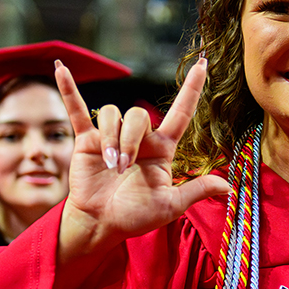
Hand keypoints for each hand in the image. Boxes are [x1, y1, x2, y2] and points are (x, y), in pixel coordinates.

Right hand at [55, 58, 228, 262]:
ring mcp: (112, 135)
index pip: (181, 112)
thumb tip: (228, 187)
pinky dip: (69, 90)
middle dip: (129, 140)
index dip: (192, 89)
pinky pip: (78, 110)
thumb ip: (195, 190)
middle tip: (122, 169)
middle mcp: (139, 137)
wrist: (101, 224)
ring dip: (110, 139)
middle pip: (137, 115)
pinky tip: (60, 69)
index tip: (203, 64)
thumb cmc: (136, 216)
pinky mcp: (86, 140)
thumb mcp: (170, 206)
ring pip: (112, 114)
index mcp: (162, 148)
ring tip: (108, 166)